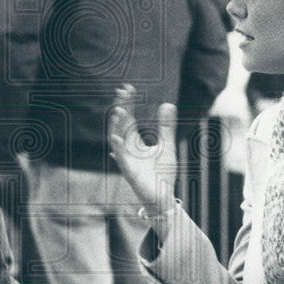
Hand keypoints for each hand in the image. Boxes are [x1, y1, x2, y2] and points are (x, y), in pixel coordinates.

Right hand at [108, 85, 176, 214]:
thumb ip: (166, 126)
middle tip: (122, 92)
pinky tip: (116, 138)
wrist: (163, 196)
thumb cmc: (162, 173)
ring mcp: (127, 160)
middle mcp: (128, 149)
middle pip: (121, 125)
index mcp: (135, 142)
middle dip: (121, 109)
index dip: (127, 103)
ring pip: (118, 140)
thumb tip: (167, 104)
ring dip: (117, 126)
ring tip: (119, 110)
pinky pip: (121, 160)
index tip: (128, 88)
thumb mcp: (167, 145)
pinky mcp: (130, 173)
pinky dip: (118, 149)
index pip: (129, 118)